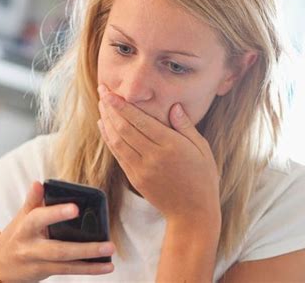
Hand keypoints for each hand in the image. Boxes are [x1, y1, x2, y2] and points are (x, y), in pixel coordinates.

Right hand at [0, 181, 114, 281]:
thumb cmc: (15, 236)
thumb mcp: (20, 218)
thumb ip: (32, 201)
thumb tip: (39, 183)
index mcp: (25, 228)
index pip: (39, 218)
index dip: (56, 213)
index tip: (75, 208)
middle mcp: (31, 247)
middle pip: (59, 249)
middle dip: (84, 248)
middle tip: (108, 243)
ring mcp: (38, 263)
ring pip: (67, 264)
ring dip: (91, 261)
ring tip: (110, 253)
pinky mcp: (45, 272)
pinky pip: (69, 271)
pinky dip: (89, 269)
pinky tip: (106, 266)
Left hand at [97, 84, 220, 222]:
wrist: (192, 212)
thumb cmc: (202, 178)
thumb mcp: (202, 149)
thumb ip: (186, 126)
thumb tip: (174, 106)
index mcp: (171, 146)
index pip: (140, 120)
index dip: (122, 105)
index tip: (111, 92)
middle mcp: (153, 156)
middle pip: (125, 128)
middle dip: (111, 108)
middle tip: (102, 91)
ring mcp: (141, 169)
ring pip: (117, 141)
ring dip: (107, 121)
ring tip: (101, 106)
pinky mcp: (135, 178)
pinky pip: (118, 154)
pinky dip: (109, 139)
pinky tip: (105, 127)